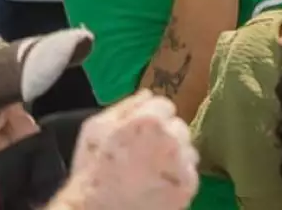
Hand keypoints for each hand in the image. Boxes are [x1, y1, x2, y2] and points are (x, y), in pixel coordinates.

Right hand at [55, 91, 198, 209]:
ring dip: (175, 158)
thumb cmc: (91, 170)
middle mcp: (170, 138)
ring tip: (152, 172)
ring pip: (188, 151)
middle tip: (145, 154)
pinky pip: (190, 174)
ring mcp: (181, 164)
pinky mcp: (187, 188)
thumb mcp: (95, 128)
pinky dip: (178, 179)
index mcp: (149, 119)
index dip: (151, 119)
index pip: (165, 106)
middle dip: (166, 137)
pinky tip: (158, 185)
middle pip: (179, 127)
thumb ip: (125, 106)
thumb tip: (147, 94)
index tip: (140, 134)